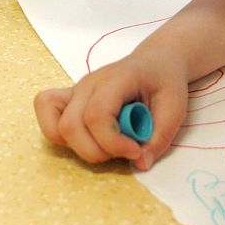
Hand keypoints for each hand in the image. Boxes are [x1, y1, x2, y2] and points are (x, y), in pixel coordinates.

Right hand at [34, 50, 188, 170]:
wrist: (154, 61)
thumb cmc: (164, 80)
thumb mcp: (175, 107)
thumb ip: (160, 137)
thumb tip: (139, 163)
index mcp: (115, 79)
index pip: (96, 115)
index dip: (113, 142)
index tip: (136, 150)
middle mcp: (88, 84)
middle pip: (70, 126)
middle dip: (97, 151)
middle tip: (125, 150)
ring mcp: (75, 91)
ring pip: (54, 127)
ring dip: (80, 148)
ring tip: (106, 145)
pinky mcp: (70, 100)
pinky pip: (48, 117)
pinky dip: (59, 136)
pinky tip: (87, 138)